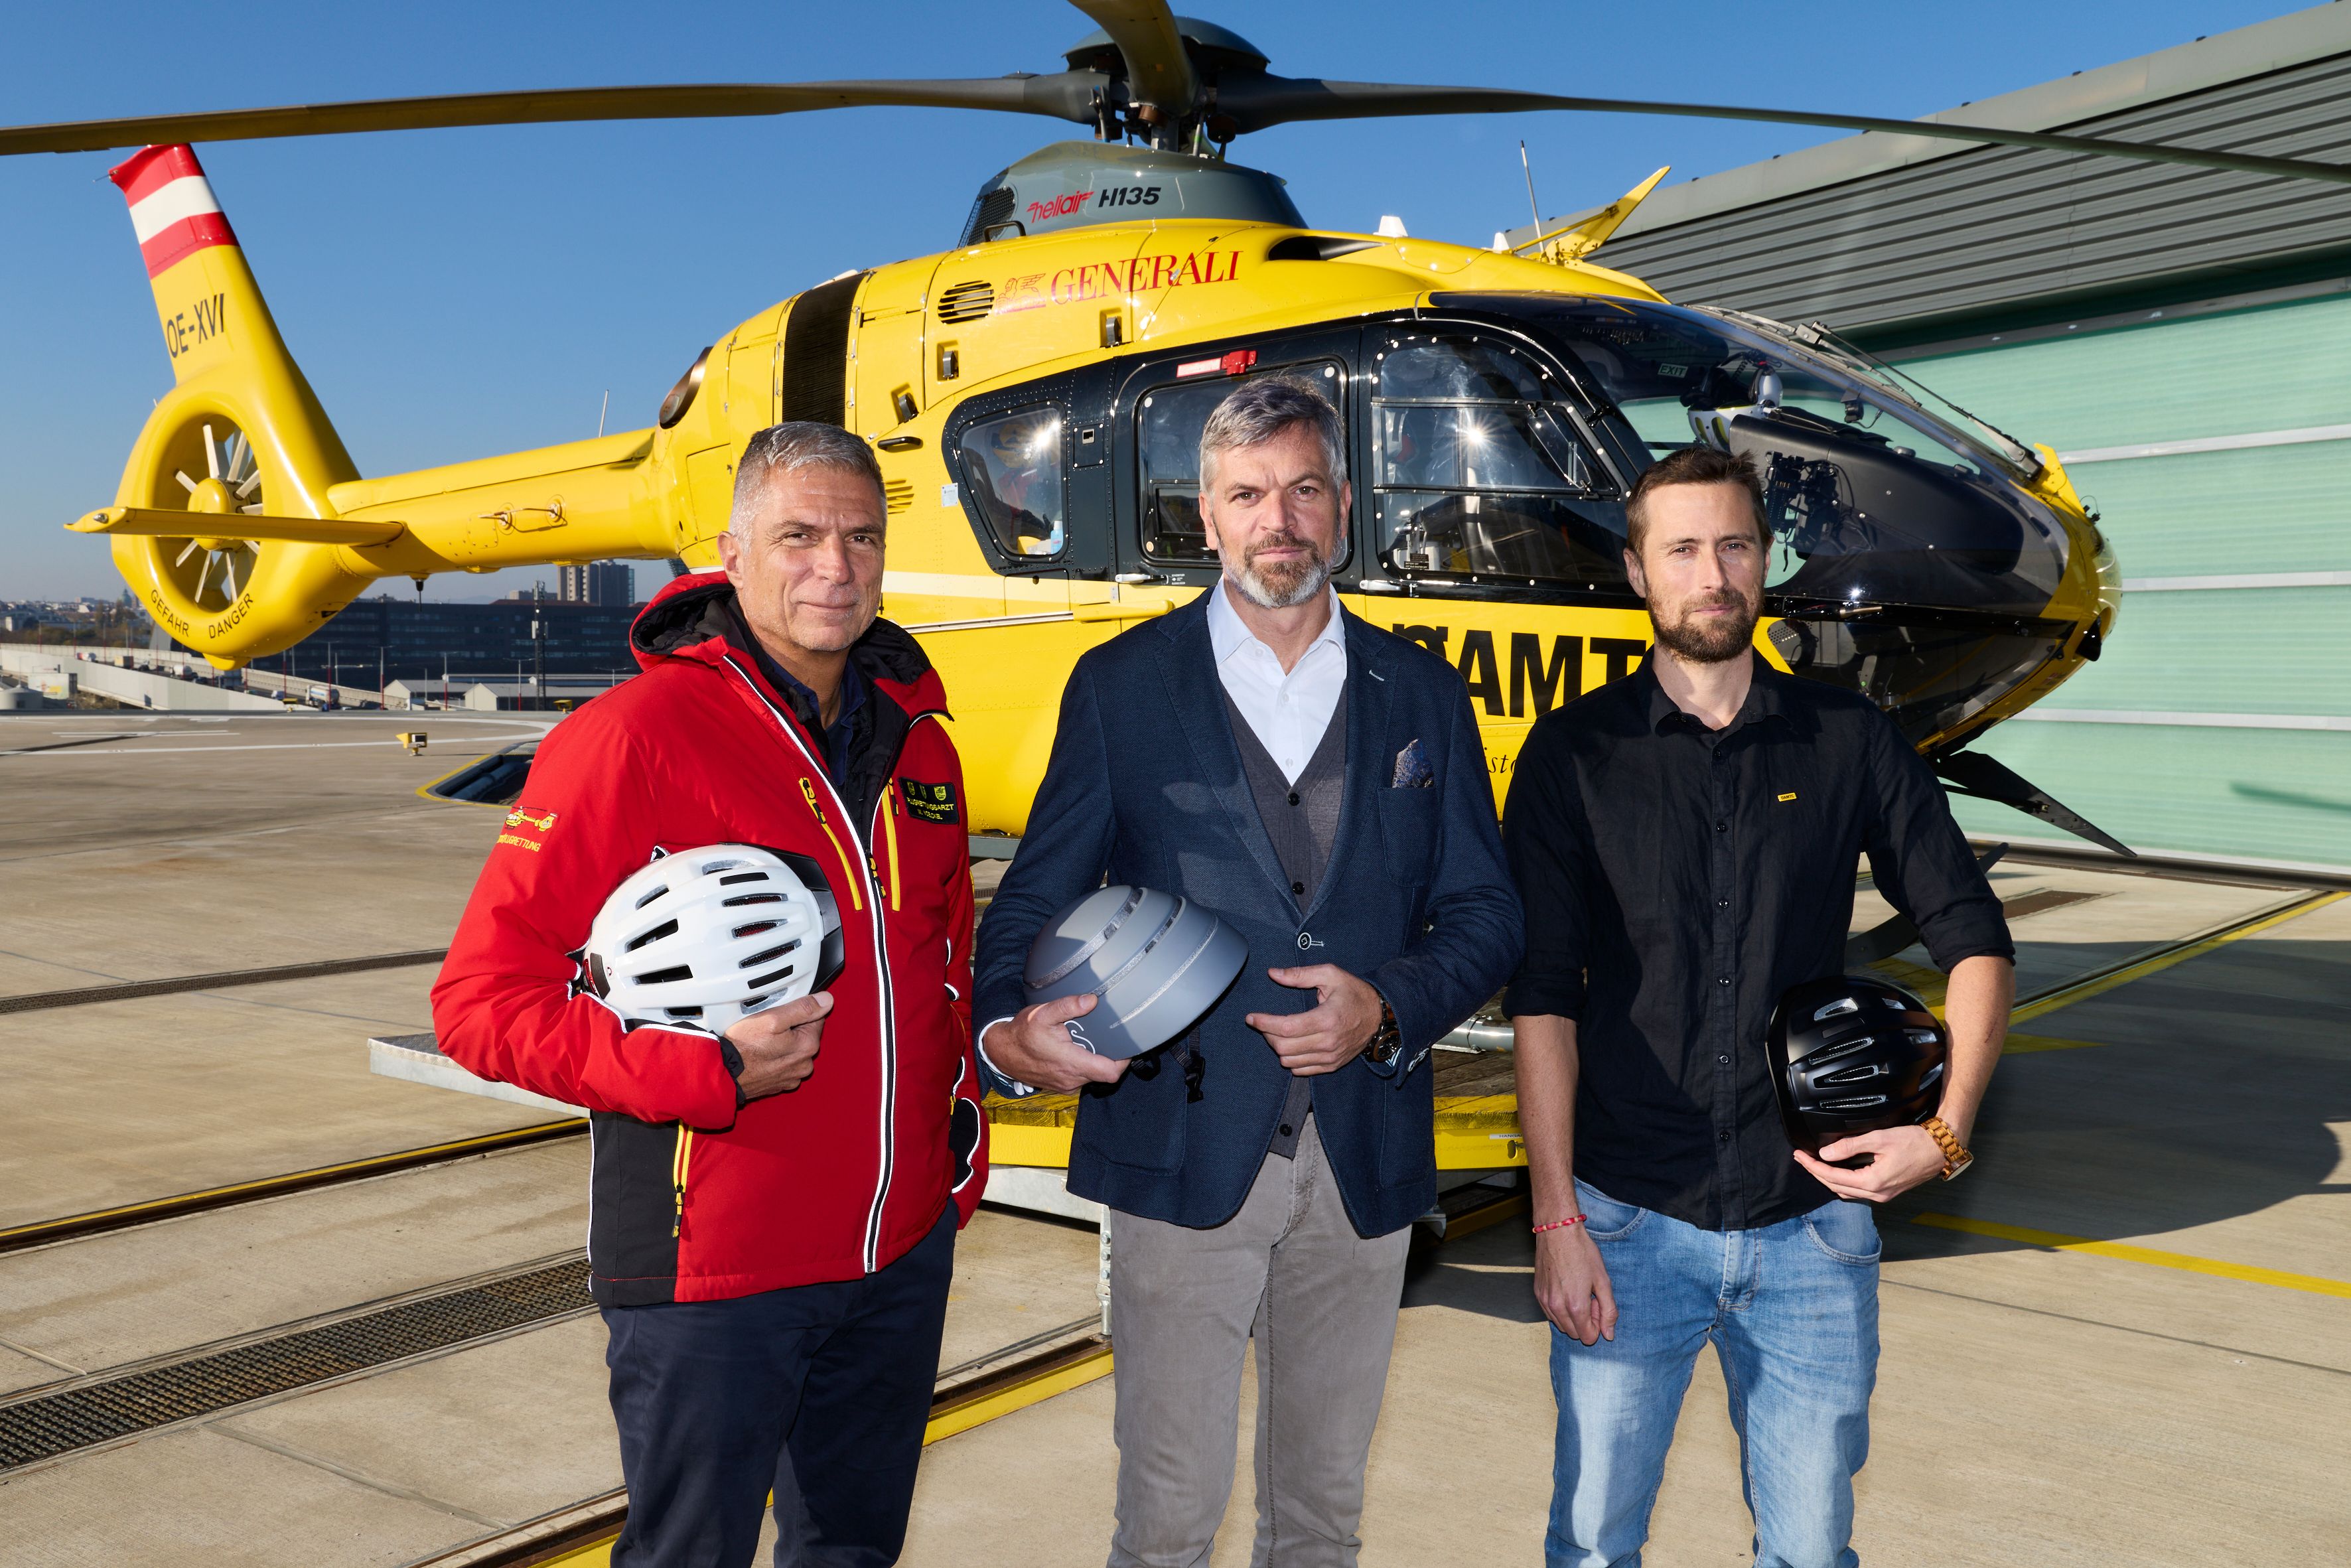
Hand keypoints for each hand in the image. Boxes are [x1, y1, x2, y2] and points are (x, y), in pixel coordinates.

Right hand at [727, 991, 832, 1099]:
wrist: (724, 1074)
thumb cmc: (744, 1047)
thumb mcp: (773, 1018)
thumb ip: (802, 1008)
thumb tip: (826, 1000)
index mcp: (808, 1045)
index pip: (816, 1018)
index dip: (798, 1012)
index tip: (781, 1014)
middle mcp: (805, 1064)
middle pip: (805, 1034)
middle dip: (791, 1029)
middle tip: (768, 1028)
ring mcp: (793, 1076)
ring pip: (794, 1050)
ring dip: (783, 1045)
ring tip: (762, 1042)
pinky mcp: (781, 1083)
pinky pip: (784, 1064)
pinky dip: (775, 1059)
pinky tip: (761, 1055)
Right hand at [981, 992, 1128, 1094]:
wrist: (1002, 1052)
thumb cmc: (1022, 1033)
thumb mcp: (1042, 1013)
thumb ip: (1068, 1006)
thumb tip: (1092, 1000)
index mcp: (1071, 1064)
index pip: (1110, 1072)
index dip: (1123, 1061)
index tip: (1126, 1045)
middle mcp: (1071, 1080)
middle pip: (1104, 1074)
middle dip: (1109, 1056)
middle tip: (1107, 1037)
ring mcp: (1066, 1086)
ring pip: (1093, 1076)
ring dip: (1095, 1061)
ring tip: (1090, 1041)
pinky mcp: (1061, 1087)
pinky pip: (1081, 1079)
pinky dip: (1083, 1066)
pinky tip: (1077, 1050)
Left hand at [1247, 965, 1382, 1075]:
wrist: (1380, 1016)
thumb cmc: (1354, 993)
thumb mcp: (1330, 975)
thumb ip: (1300, 975)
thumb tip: (1273, 974)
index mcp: (1327, 1018)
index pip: (1286, 1027)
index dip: (1264, 1023)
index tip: (1252, 1017)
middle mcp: (1328, 1042)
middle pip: (1284, 1047)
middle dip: (1267, 1034)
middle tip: (1265, 1023)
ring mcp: (1330, 1056)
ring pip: (1289, 1061)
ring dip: (1278, 1047)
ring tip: (1279, 1033)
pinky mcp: (1332, 1065)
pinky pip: (1301, 1070)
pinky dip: (1290, 1060)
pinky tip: (1292, 1045)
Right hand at [1534, 1223, 1616, 1344]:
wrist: (1558, 1231)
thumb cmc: (1582, 1252)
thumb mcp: (1603, 1280)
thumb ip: (1609, 1311)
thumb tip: (1609, 1335)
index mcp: (1575, 1306)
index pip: (1588, 1337)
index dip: (1597, 1325)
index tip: (1598, 1305)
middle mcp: (1556, 1307)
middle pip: (1574, 1334)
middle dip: (1585, 1322)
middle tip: (1590, 1298)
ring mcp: (1544, 1301)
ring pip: (1561, 1325)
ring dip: (1572, 1316)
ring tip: (1578, 1292)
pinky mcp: (1537, 1293)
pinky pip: (1550, 1314)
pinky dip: (1561, 1309)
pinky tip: (1567, 1289)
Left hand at [1795, 1123, 1949, 1202]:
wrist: (1940, 1149)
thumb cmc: (1915, 1143)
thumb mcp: (1878, 1139)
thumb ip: (1850, 1146)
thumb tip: (1826, 1154)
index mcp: (1873, 1183)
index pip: (1832, 1177)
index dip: (1812, 1167)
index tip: (1800, 1157)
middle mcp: (1877, 1194)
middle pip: (1837, 1187)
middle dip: (1817, 1173)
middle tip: (1802, 1160)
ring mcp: (1884, 1195)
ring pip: (1847, 1192)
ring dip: (1829, 1179)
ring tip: (1815, 1165)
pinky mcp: (1888, 1191)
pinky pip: (1859, 1191)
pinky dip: (1844, 1182)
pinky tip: (1838, 1171)